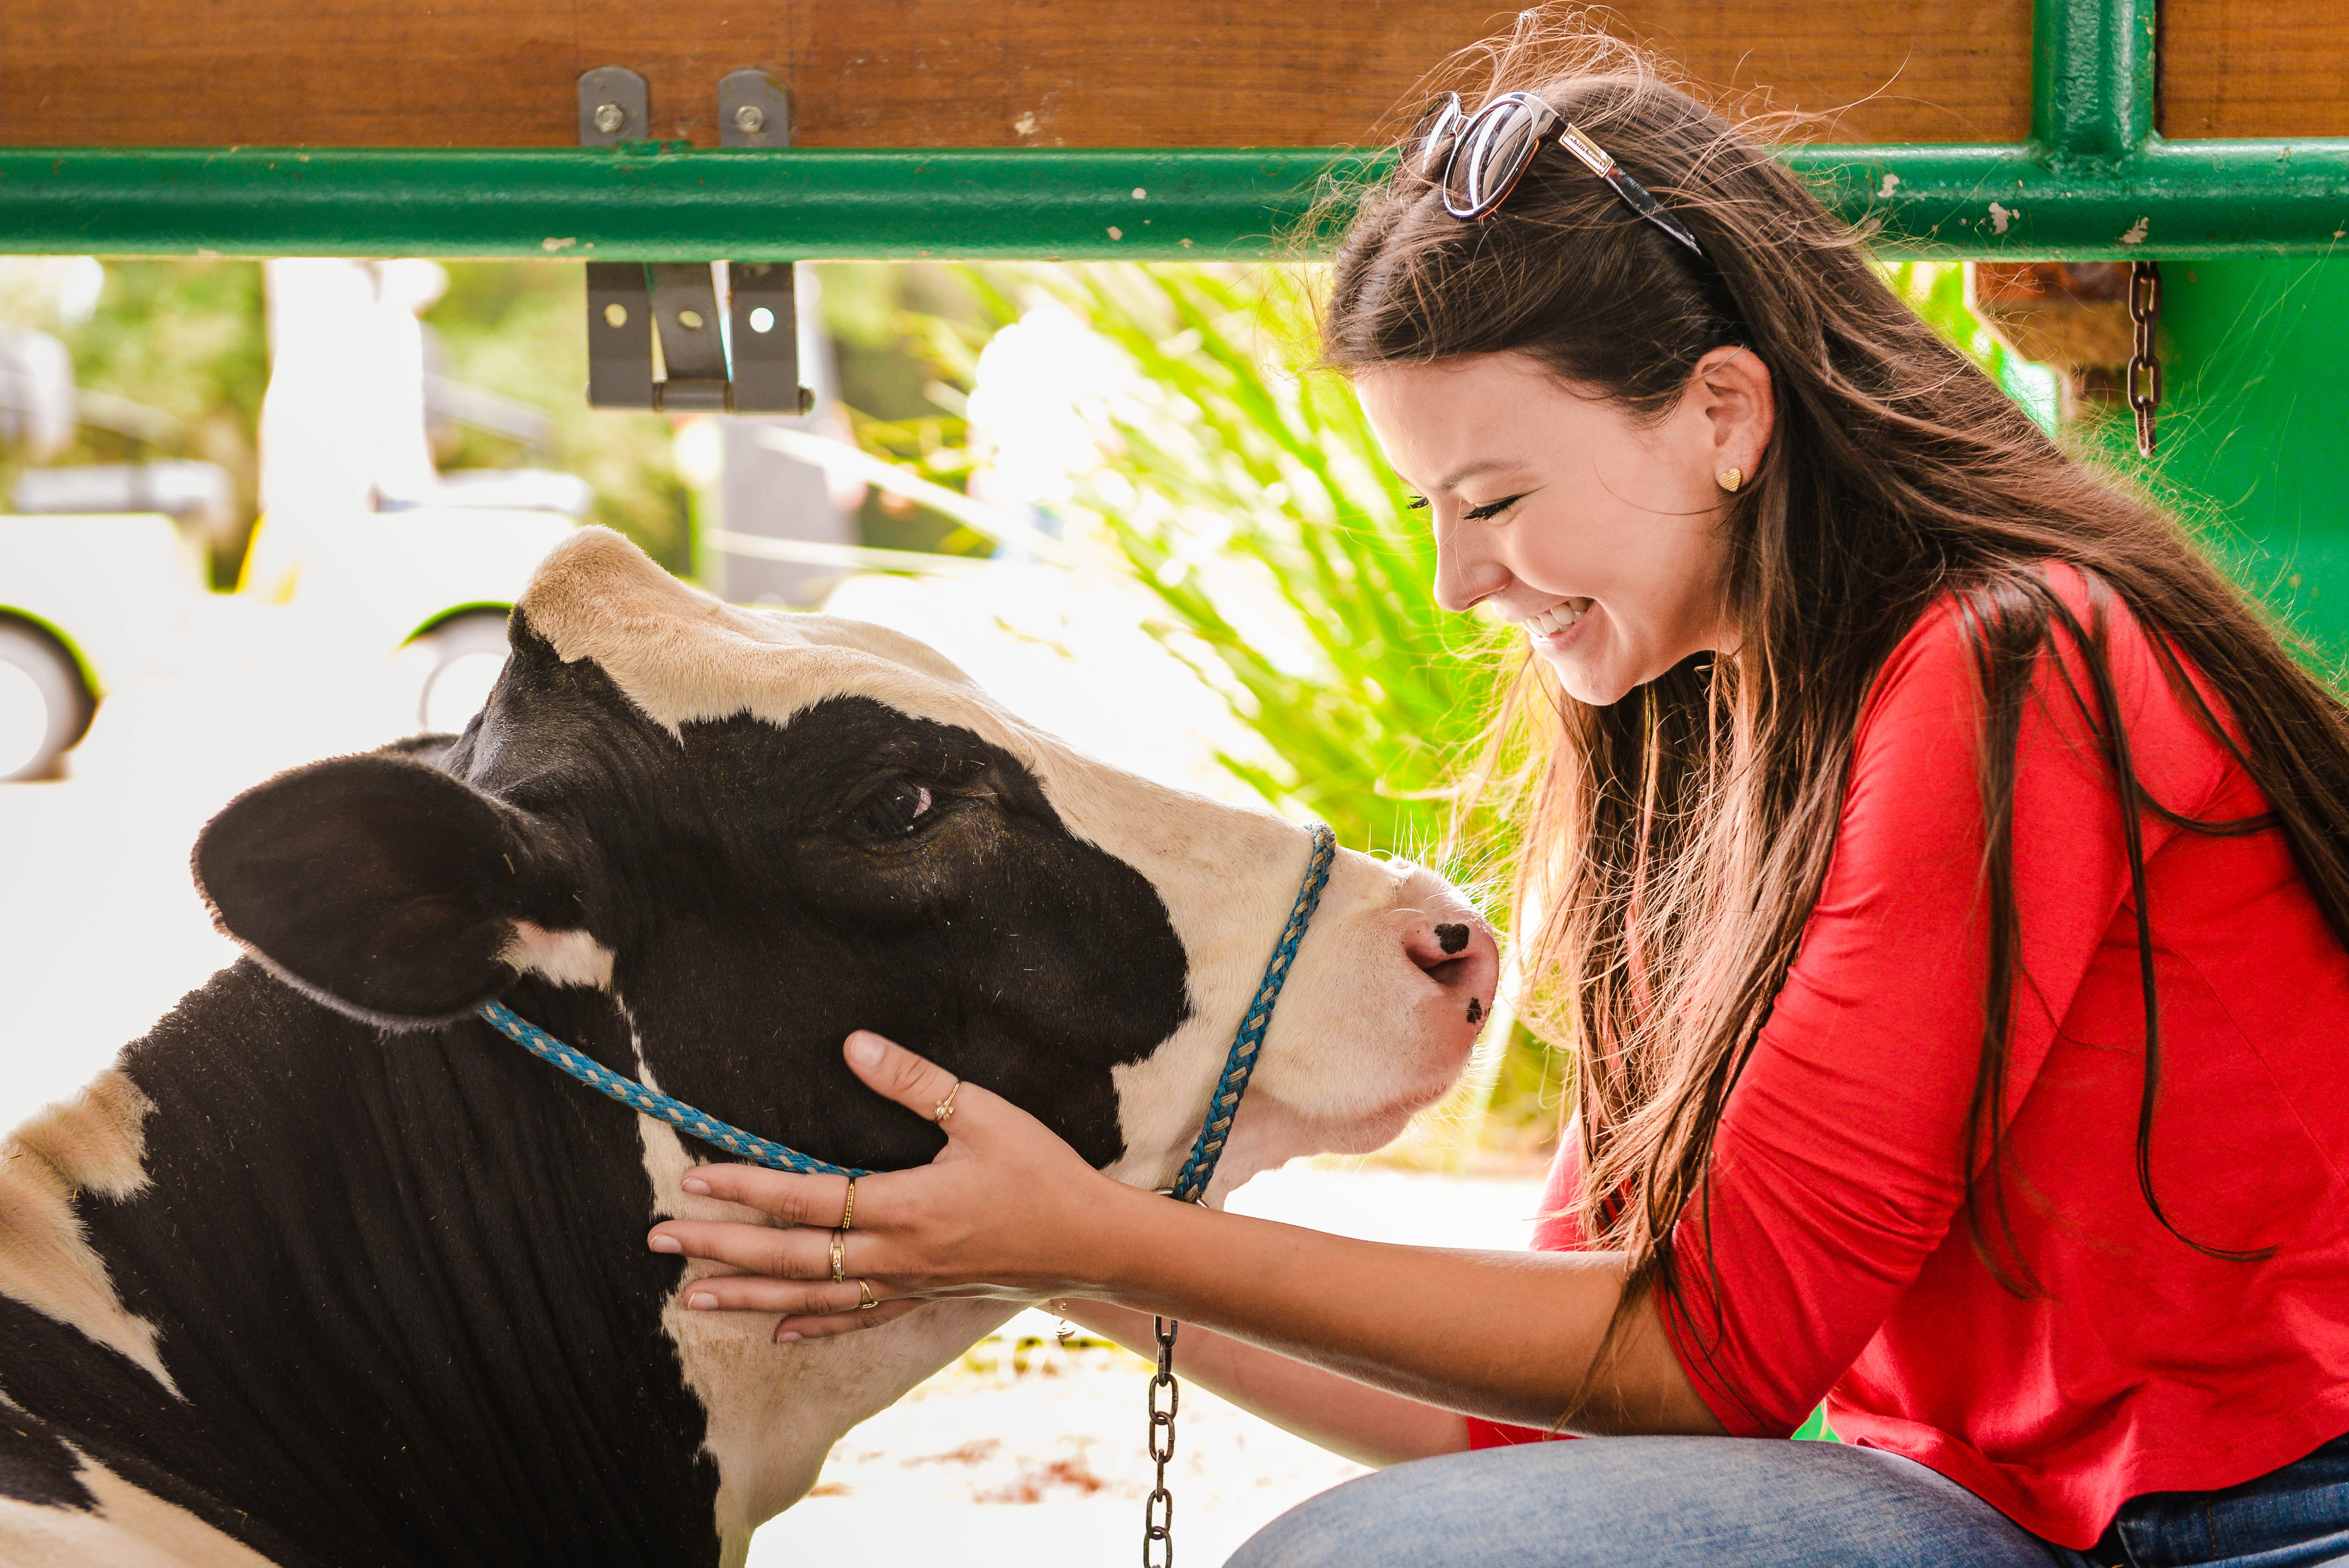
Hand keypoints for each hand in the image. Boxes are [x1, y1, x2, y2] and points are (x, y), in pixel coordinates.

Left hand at [646, 1030, 1136, 1340]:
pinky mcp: (923, 1299)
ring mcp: (906, 1285)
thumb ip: (915, 1081)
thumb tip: (854, 1044)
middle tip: (660, 1243)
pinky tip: (779, 1331)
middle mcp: (895, 1256)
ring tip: (691, 1297)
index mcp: (905, 1207)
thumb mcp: (983, 1113)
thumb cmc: (1041, 1172)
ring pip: (811, 1297)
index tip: (694, 1179)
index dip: (745, 1188)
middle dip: (720, 1250)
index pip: (805, 1198)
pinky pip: (856, 1318)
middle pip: (789, 1258)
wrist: (1093, 1244)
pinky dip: (813, 1326)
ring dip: (748, 1297)